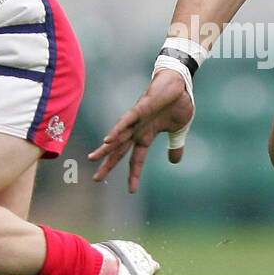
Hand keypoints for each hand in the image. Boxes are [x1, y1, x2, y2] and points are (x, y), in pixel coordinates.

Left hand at [88, 69, 195, 192]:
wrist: (180, 83)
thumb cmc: (179, 103)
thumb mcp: (180, 130)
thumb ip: (175, 146)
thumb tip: (174, 161)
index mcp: (147, 136)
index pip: (137, 159)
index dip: (134, 174)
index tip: (131, 191)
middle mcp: (138, 130)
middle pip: (120, 151)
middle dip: (108, 165)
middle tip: (96, 179)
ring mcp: (137, 119)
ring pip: (118, 137)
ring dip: (105, 148)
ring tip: (93, 158)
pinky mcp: (140, 108)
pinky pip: (126, 121)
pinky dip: (117, 130)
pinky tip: (108, 139)